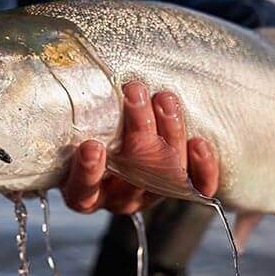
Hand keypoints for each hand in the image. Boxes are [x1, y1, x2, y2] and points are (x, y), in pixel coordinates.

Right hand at [61, 81, 218, 213]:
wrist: (119, 138)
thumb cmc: (89, 131)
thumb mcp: (77, 127)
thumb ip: (80, 118)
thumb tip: (72, 77)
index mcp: (85, 194)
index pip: (84, 191)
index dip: (88, 172)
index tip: (91, 146)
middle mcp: (119, 199)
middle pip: (133, 176)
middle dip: (137, 129)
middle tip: (135, 93)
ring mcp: (151, 196)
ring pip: (167, 174)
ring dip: (169, 132)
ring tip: (164, 99)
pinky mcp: (180, 189)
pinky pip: (198, 187)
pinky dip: (202, 167)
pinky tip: (199, 143)